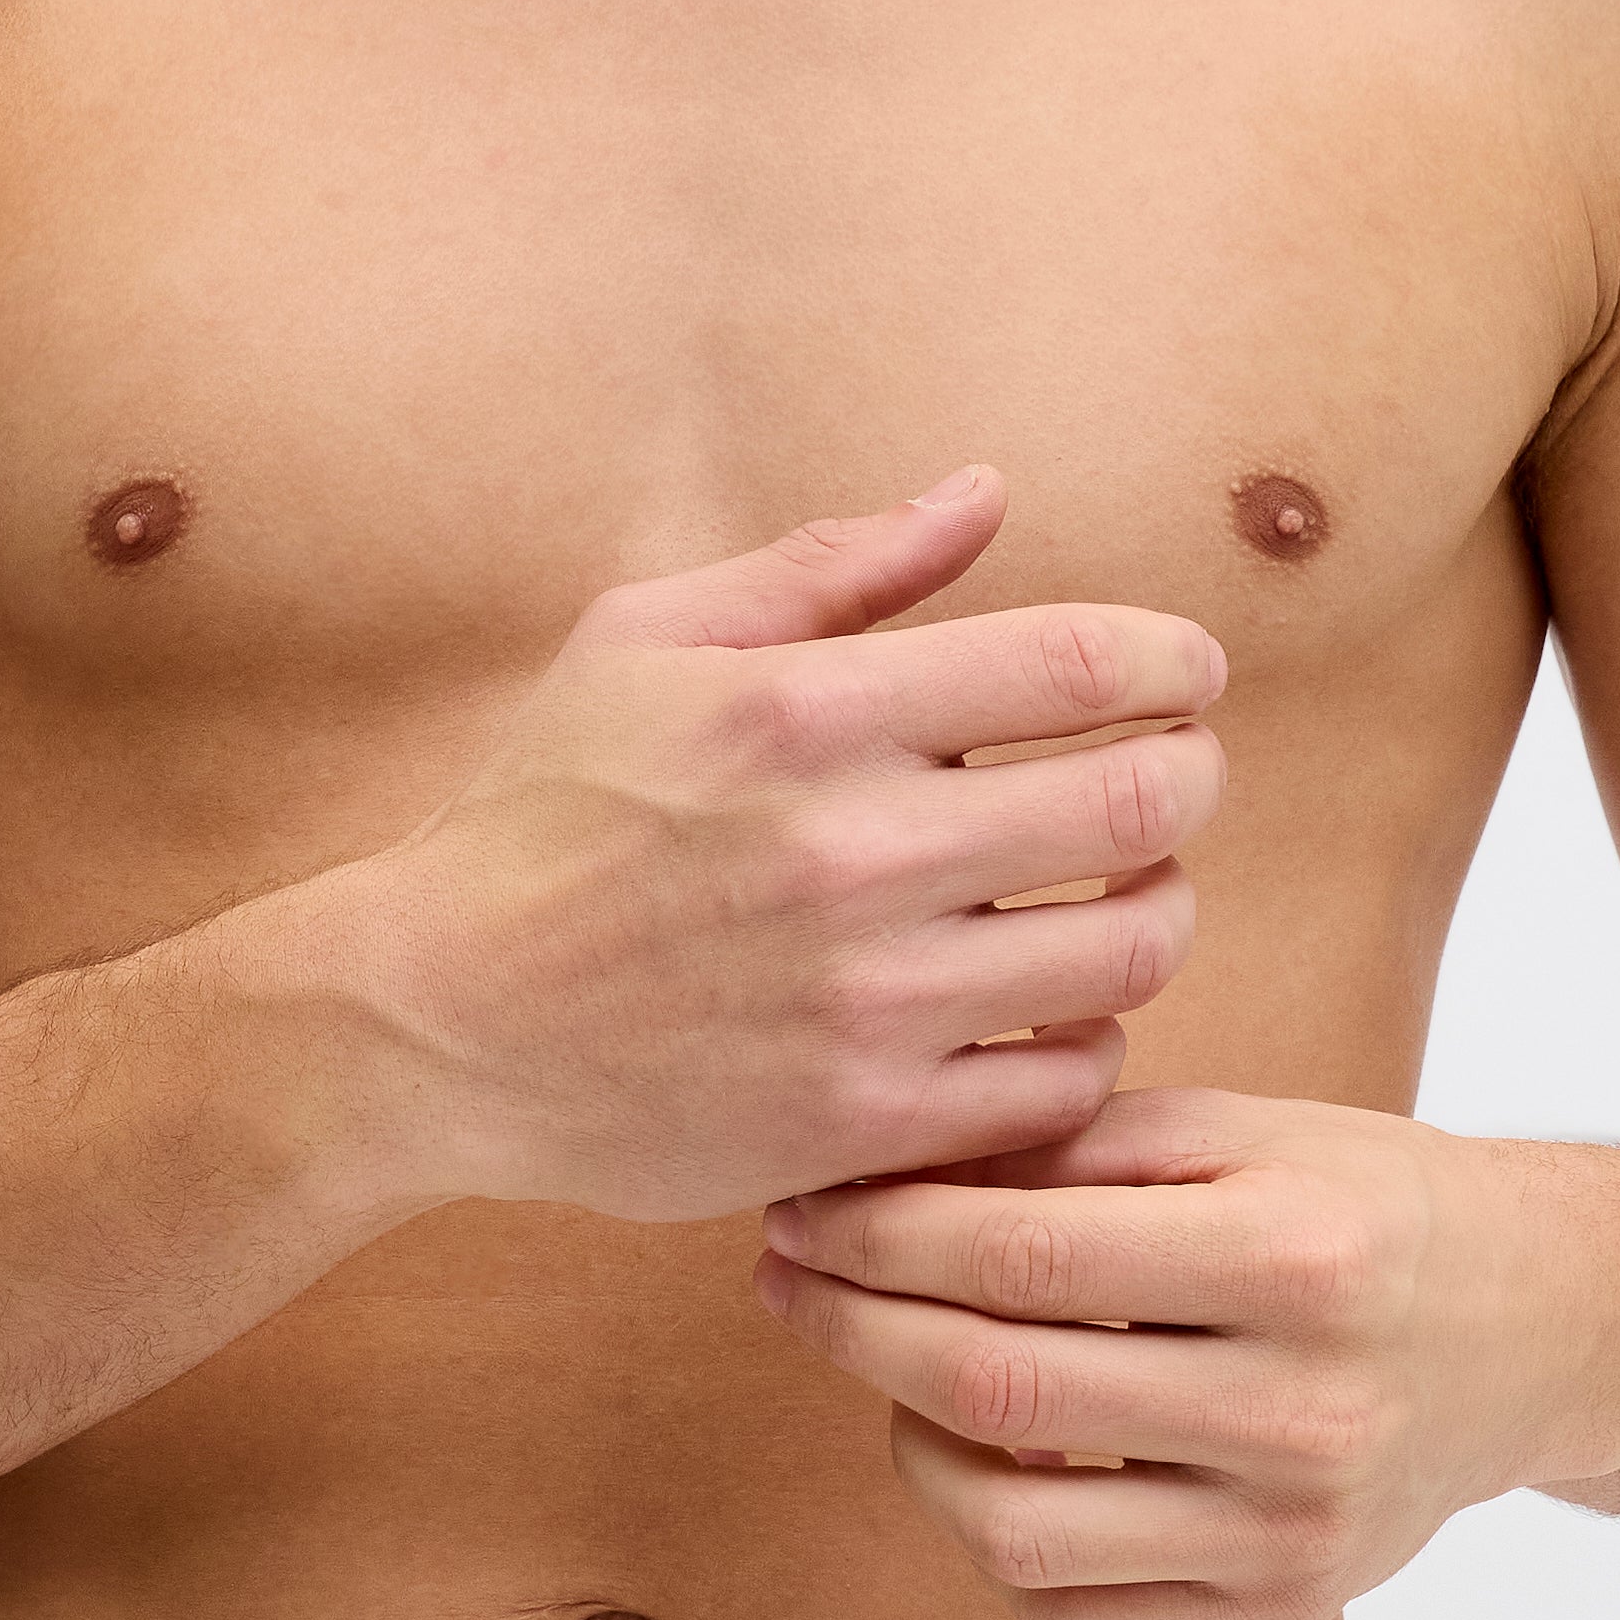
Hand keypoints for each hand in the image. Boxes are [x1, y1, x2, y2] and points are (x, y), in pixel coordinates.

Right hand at [338, 472, 1224, 1224]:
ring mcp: (864, 999)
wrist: (429, 1024)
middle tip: (1172, 779)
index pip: (1086, 661)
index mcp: (806, 711)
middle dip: (1190, 775)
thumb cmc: (538, 815)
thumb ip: (830, 569)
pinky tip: (1043, 1013)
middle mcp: (850, 851)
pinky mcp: (861, 1124)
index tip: (1184, 675)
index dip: (1177, 660)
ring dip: (1155, 911)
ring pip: (1129, 949)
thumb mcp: (645, 642)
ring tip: (1121, 897)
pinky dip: (1085, 1042)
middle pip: (1146, 800)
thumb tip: (983, 495)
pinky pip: (1062, 1083)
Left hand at [753, 1081, 1619, 1619]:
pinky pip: (1064, 1613)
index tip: (802, 1210)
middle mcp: (1302, 1410)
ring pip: (1010, 1531)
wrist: (1549, 1329)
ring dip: (911, 1442)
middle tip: (790, 1278)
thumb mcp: (1246, 1131)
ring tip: (901, 1369)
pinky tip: (992, 1457)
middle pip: (996, 1393)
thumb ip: (1069, 1151)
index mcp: (1296, 1259)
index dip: (878, 1236)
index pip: (1021, 1259)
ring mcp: (1293, 1533)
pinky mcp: (1279, 1610)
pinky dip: (992, 1540)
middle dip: (854, 1329)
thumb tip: (873, 1181)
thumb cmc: (1368, 1207)